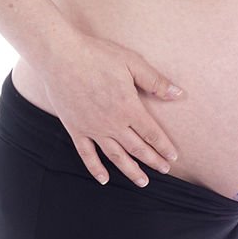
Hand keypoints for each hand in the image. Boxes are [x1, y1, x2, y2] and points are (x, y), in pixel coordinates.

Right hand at [39, 31, 182, 186]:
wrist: (59, 56)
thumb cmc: (98, 56)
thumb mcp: (133, 63)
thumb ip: (156, 82)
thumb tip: (179, 94)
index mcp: (129, 108)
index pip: (152, 134)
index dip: (164, 147)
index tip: (173, 158)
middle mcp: (112, 123)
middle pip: (137, 148)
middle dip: (152, 161)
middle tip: (164, 170)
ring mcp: (92, 128)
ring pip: (115, 156)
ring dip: (130, 170)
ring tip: (142, 182)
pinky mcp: (75, 128)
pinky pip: (86, 154)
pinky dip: (96, 168)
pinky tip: (104, 179)